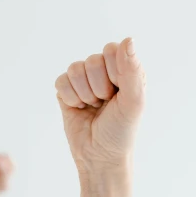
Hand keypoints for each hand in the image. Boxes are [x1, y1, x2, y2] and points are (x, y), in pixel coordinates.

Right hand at [55, 37, 145, 175]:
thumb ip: (132, 70)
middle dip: (99, 87)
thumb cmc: (121, 131)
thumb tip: (129, 39)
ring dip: (85, 94)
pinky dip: (71, 99)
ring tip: (93, 107)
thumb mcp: (133, 102)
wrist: (99, 157)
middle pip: (92, 60)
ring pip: (75, 69)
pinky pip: (61, 81)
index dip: (114, 72)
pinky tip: (79, 109)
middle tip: (105, 103)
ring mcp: (84, 79)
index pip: (112, 50)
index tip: (119, 92)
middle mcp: (104, 70)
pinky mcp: (66, 90)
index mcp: (125, 69)